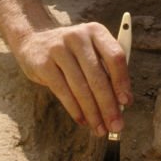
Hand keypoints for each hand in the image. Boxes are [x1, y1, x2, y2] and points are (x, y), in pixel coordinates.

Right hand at [12, 22, 132, 135]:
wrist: (34, 40)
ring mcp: (58, 49)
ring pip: (80, 87)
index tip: (127, 103)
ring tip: (100, 128)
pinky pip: (62, 91)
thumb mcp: (90, 51)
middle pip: (98, 76)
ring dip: (92, 112)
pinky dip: (75, 109)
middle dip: (108, 106)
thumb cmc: (71, 52)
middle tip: (116, 126)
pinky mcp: (43, 63)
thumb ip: (105, 71)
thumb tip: (120, 105)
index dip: (122, 81)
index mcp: (96, 31)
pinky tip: (82, 120)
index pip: (115, 57)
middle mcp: (78, 37)